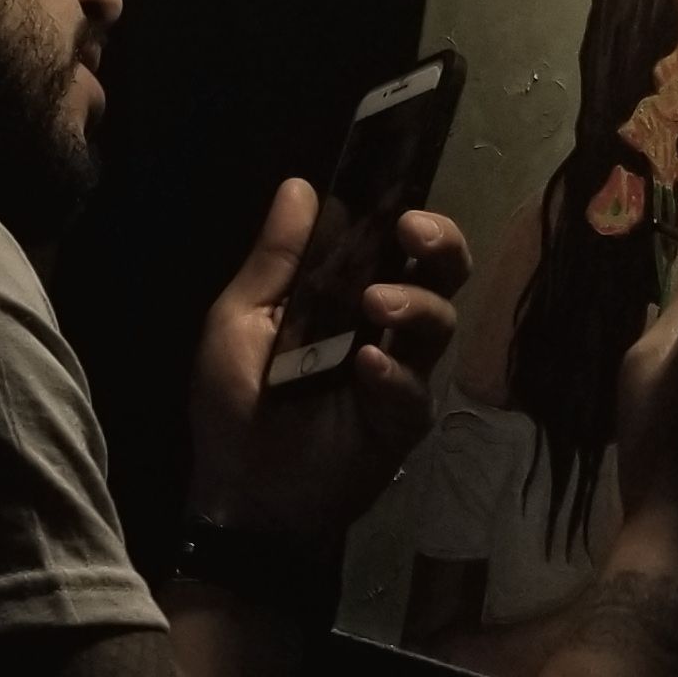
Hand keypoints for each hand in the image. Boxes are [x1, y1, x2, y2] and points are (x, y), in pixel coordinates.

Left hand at [183, 176, 469, 539]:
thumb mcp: (240, 321)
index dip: (410, 219)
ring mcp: (399, 373)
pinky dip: (394, 373)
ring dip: (415, 303)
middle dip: (441, 246)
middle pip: (441, 275)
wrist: (239, 490)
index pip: (397, 245)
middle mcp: (384, 327)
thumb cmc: (235, 401)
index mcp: (346, 295)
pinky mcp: (402, 422)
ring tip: (376, 302)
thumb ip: (276, 260)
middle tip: (413, 234)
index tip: (396, 200)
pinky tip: (367, 364)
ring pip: (440, 324)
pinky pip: (414, 391)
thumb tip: (300, 186)